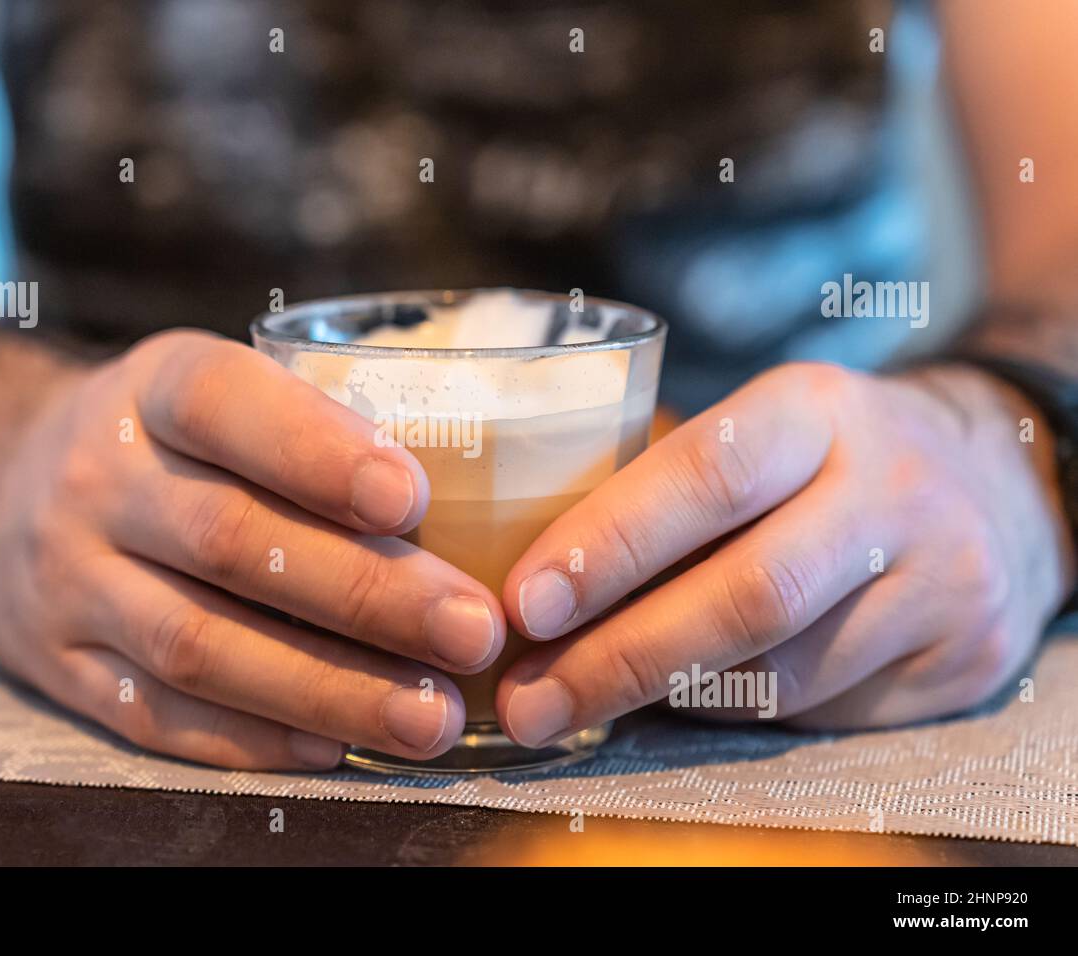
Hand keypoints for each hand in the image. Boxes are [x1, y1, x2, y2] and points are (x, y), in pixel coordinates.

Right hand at [0, 330, 505, 768]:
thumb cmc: (157, 438)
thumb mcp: (209, 388)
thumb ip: (304, 427)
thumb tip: (464, 505)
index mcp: (151, 389)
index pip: (225, 404)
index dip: (318, 451)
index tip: (415, 499)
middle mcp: (97, 480)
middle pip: (230, 540)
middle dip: (365, 594)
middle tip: (472, 630)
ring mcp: (66, 579)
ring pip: (197, 643)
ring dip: (326, 687)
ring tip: (429, 715)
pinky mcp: (54, 664)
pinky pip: (154, 714)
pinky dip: (251, 738)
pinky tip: (335, 746)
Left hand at [497, 361, 1074, 742]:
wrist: (1000, 482)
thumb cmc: (828, 457)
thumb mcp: (762, 427)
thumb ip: (668, 485)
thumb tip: (535, 577)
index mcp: (815, 411)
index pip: (704, 473)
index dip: (608, 545)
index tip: (524, 604)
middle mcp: (891, 488)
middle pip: (746, 595)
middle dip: (618, 658)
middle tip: (528, 702)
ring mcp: (943, 579)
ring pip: (781, 672)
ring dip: (664, 697)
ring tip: (582, 702)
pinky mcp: (964, 657)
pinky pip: (820, 708)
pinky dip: (734, 709)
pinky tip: (687, 698)